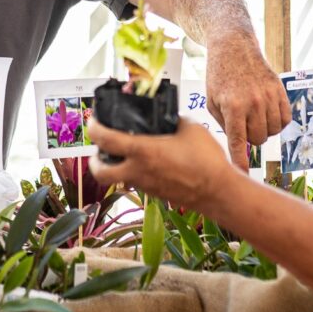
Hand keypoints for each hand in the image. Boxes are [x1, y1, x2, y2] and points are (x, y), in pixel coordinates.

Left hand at [88, 117, 234, 212]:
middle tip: (101, 147)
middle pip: (98, 171)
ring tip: (123, 153)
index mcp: (143, 151)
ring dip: (113, 167)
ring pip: (116, 179)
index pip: (104, 139)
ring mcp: (144, 186)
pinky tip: (147, 162)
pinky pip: (134, 183)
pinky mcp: (153, 194)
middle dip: (94, 159)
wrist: (219, 192)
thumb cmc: (206, 160)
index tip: (95, 120)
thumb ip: (171, 120)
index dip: (94, 127)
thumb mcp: (190, 127)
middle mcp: (138, 171)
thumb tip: (164, 117)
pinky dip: (132, 173)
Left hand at [204, 36, 288, 170]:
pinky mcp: (280, 91)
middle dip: (250, 138)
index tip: (242, 176)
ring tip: (253, 116)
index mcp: (232, 107)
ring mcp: (269, 96)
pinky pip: (286, 120)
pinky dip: (277, 122)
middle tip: (242, 124)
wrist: (234, 47)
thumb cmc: (219, 76)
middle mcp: (253, 103)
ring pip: (273, 131)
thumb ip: (224, 125)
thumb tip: (237, 146)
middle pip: (258, 140)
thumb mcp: (212, 101)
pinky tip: (266, 113)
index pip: (238, 142)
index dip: (240, 162)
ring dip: (264, 129)